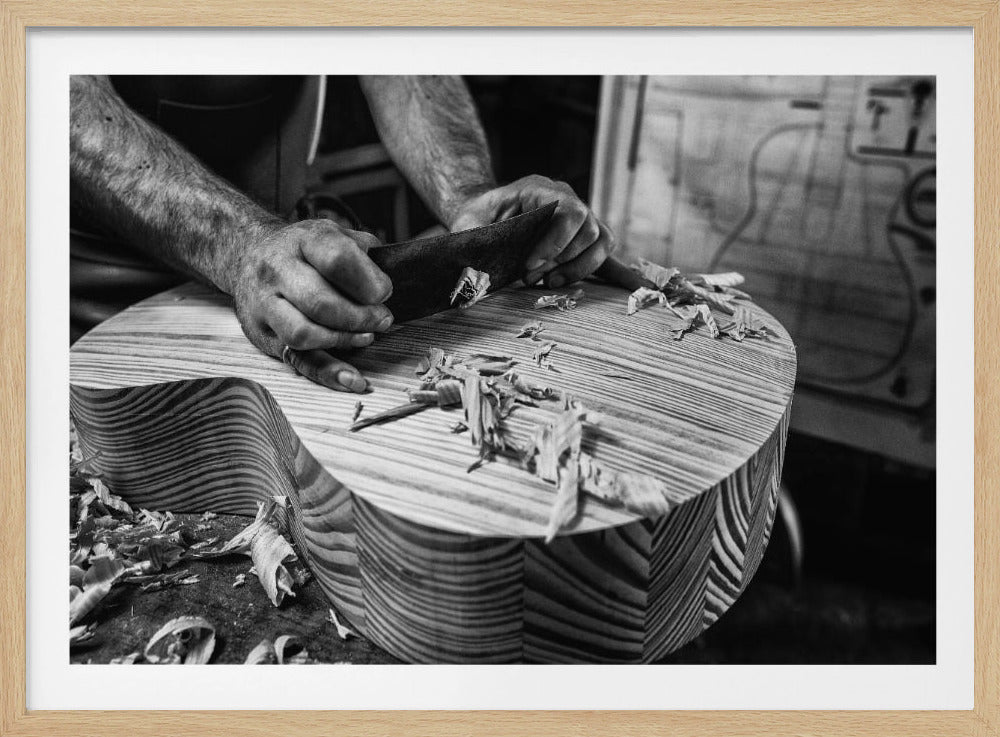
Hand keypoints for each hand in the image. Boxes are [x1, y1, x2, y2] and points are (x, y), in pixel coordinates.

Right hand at [231, 219, 393, 392]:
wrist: (250, 255)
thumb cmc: (306, 251)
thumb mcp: (336, 235)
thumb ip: (364, 255)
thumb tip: (387, 288)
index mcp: (302, 239)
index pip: (337, 259)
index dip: (369, 282)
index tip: (385, 293)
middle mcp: (276, 269)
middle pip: (320, 302)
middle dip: (361, 317)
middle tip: (383, 321)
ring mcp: (264, 303)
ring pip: (304, 333)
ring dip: (344, 340)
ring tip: (366, 336)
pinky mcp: (263, 334)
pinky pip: (297, 359)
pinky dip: (328, 373)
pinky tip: (353, 380)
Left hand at [449, 175, 616, 287]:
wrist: (482, 217)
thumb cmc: (476, 220)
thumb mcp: (469, 225)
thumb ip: (475, 240)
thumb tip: (475, 272)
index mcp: (539, 189)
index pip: (568, 212)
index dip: (555, 243)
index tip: (529, 266)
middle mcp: (565, 197)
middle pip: (587, 230)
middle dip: (559, 261)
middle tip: (529, 278)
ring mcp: (578, 215)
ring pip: (600, 242)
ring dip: (575, 269)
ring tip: (547, 282)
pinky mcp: (582, 235)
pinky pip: (602, 250)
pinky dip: (593, 269)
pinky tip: (577, 281)